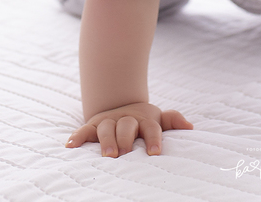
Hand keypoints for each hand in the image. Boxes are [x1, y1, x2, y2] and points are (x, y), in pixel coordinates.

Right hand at [66, 102, 192, 157]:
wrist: (122, 107)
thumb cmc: (144, 121)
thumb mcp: (158, 119)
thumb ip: (172, 120)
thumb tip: (189, 126)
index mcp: (145, 119)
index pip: (151, 128)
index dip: (154, 139)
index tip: (155, 153)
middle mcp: (126, 119)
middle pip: (126, 126)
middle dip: (125, 140)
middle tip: (124, 155)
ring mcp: (109, 121)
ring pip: (106, 128)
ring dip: (106, 140)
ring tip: (107, 155)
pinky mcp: (94, 125)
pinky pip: (84, 130)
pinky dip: (77, 137)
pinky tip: (70, 146)